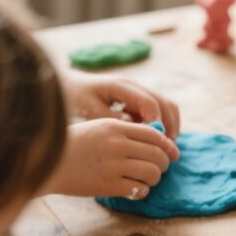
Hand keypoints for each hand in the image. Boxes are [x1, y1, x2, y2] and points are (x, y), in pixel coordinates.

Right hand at [45, 119, 179, 198]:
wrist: (46, 162)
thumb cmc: (74, 144)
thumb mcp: (98, 128)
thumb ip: (125, 131)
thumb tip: (159, 140)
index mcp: (115, 128)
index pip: (154, 135)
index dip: (168, 146)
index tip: (173, 153)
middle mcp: (116, 145)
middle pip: (158, 155)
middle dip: (164, 164)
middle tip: (160, 169)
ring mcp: (112, 165)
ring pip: (152, 173)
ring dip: (154, 179)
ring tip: (146, 179)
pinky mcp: (108, 185)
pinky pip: (139, 190)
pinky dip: (142, 191)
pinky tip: (134, 189)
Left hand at [64, 72, 180, 138]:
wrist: (65, 86)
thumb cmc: (73, 98)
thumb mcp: (88, 110)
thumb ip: (112, 118)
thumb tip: (135, 128)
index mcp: (122, 86)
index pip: (150, 104)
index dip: (156, 125)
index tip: (154, 144)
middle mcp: (135, 87)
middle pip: (166, 104)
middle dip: (170, 128)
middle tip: (167, 149)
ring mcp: (139, 93)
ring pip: (167, 108)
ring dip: (170, 127)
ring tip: (166, 148)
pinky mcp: (138, 101)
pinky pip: (160, 113)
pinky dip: (163, 127)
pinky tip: (157, 143)